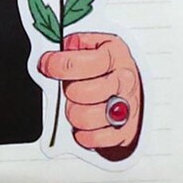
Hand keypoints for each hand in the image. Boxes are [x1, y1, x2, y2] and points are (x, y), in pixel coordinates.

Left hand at [38, 31, 141, 158]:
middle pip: (79, 92)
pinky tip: (84, 125)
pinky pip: (94, 139)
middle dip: (68, 90)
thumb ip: (76, 43)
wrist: (136, 87)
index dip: (55, 65)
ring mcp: (126, 107)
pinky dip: (84, 135)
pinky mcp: (124, 131)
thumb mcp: (96, 44)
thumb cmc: (110, 67)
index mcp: (114, 56)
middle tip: (70, 88)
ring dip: (74, 114)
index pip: (76, 63)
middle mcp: (123, 81)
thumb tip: (59, 48)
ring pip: (83, 117)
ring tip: (78, 106)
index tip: (46, 64)